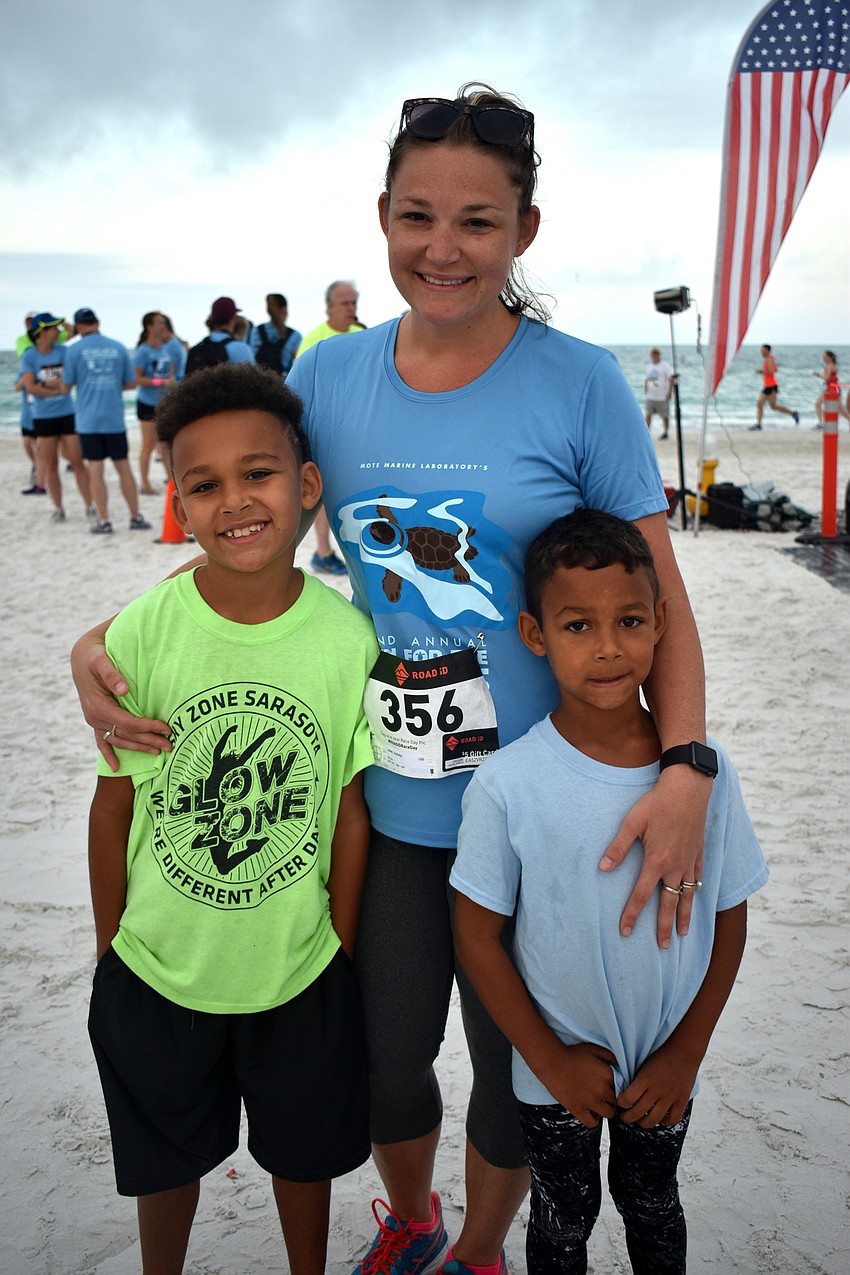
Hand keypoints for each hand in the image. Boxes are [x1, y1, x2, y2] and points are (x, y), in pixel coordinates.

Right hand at [71, 630, 171, 771]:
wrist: (80, 655)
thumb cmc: (93, 655)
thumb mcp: (100, 659)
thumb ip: (112, 674)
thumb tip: (124, 689)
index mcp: (98, 706)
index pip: (128, 723)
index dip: (148, 727)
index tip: (167, 729)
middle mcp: (94, 717)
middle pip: (126, 735)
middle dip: (149, 741)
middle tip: (170, 745)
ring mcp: (94, 720)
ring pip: (118, 740)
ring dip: (138, 748)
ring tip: (158, 752)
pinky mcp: (95, 719)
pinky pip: (102, 741)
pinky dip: (108, 754)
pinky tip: (116, 768)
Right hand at [545, 1042, 617, 1128]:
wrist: (552, 1062)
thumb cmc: (571, 1054)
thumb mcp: (593, 1049)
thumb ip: (609, 1055)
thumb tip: (619, 1064)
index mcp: (607, 1074)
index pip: (621, 1086)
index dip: (614, 1086)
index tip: (608, 1086)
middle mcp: (602, 1089)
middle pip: (616, 1100)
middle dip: (611, 1098)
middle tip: (603, 1095)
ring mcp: (590, 1101)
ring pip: (609, 1113)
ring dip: (606, 1110)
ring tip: (599, 1105)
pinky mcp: (578, 1109)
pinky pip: (592, 1123)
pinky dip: (594, 1120)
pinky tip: (591, 1112)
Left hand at [599, 765, 709, 945]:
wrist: (688, 788)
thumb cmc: (657, 803)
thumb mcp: (632, 822)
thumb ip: (618, 847)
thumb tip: (603, 867)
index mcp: (657, 861)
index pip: (642, 896)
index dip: (631, 915)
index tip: (624, 931)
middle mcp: (675, 866)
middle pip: (669, 904)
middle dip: (664, 927)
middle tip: (663, 946)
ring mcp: (690, 861)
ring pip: (688, 896)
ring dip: (684, 916)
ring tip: (683, 933)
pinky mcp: (699, 853)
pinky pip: (698, 879)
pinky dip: (696, 893)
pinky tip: (694, 899)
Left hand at [617, 1042, 696, 1127]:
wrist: (684, 1052)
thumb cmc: (661, 1056)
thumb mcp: (644, 1064)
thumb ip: (636, 1079)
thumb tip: (624, 1091)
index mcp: (645, 1079)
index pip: (627, 1098)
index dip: (621, 1103)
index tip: (620, 1102)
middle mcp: (657, 1090)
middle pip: (638, 1112)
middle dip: (627, 1117)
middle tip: (624, 1117)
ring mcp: (670, 1097)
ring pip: (653, 1119)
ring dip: (643, 1123)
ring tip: (640, 1121)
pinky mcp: (681, 1101)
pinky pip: (672, 1119)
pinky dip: (664, 1122)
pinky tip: (660, 1118)